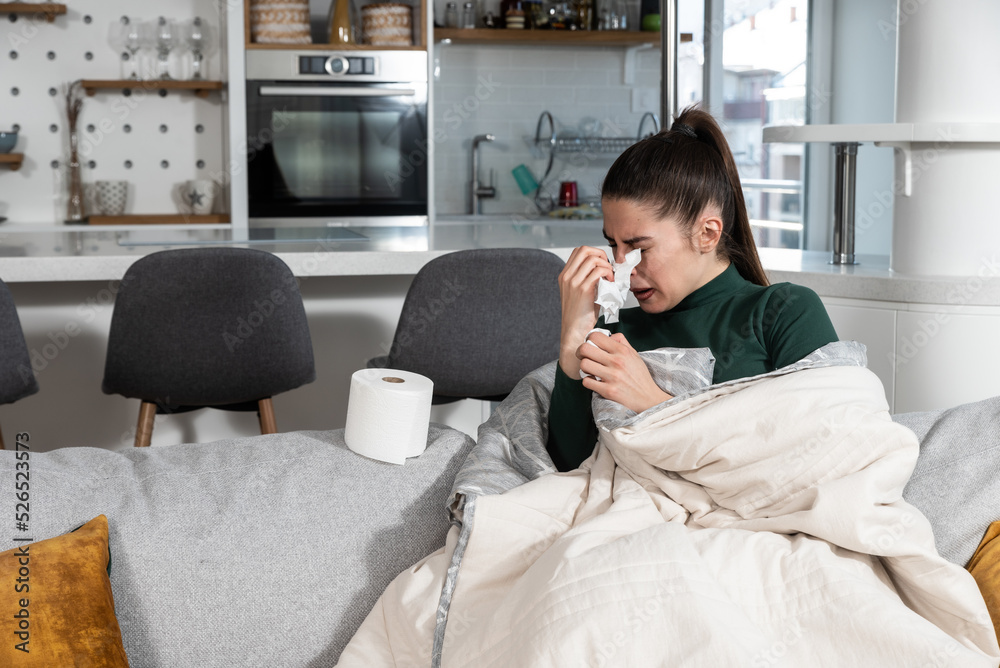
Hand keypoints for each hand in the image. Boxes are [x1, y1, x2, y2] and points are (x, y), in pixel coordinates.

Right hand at [558, 246, 613, 378]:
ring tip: (610, 278)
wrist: (574, 332)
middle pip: (585, 249)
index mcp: (564, 276)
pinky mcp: (583, 289)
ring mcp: (573, 282)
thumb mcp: (581, 293)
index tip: (603, 265)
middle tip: (608, 269)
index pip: (579, 251)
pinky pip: (599, 271)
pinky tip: (610, 284)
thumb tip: (605, 268)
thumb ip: (588, 279)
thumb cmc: (581, 315)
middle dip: (601, 255)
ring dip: (606, 266)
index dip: (594, 253)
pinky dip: (608, 274)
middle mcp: (567, 276)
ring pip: (593, 259)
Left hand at [579, 332, 672, 412]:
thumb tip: (608, 336)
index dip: (589, 339)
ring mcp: (612, 377)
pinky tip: (595, 381)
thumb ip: (622, 342)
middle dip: (581, 352)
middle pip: (585, 349)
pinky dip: (588, 381)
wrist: (648, 398)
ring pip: (584, 365)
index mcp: (623, 351)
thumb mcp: (635, 355)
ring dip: (585, 368)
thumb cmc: (640, 377)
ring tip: (591, 370)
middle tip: (584, 357)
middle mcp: (617, 362)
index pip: (595, 336)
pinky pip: (586, 381)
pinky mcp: (608, 391)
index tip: (590, 345)